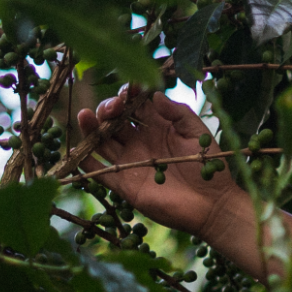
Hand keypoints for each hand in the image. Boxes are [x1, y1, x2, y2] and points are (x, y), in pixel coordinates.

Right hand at [75, 90, 241, 241]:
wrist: (212, 204)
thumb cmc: (209, 167)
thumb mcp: (197, 133)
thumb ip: (178, 112)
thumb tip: (154, 94)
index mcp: (156, 127)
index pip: (134, 105)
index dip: (129, 95)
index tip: (130, 87)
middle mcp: (139, 142)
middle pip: (113, 121)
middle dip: (108, 109)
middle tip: (113, 107)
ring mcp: (130, 162)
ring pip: (102, 142)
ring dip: (91, 128)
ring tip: (85, 115)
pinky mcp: (124, 185)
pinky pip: (100, 172)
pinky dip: (86, 163)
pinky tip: (78, 151)